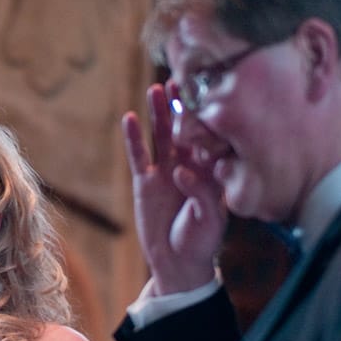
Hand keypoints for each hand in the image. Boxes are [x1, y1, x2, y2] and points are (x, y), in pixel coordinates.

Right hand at [122, 82, 226, 294]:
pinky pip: (138, 155)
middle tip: (183, 78)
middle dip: (185, 105)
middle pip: (186, 128)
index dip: (209, 117)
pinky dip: (133, 138)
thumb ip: (200, 192)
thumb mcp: (210, 218)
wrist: (179, 263)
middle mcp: (189, 166)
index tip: (209, 94)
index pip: (211, 138)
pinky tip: (129, 118)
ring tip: (157, 89)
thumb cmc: (202, 241)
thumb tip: (181, 171)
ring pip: (162, 135)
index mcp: (211, 171)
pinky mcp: (145, 182)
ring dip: (160, 113)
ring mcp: (165, 171)